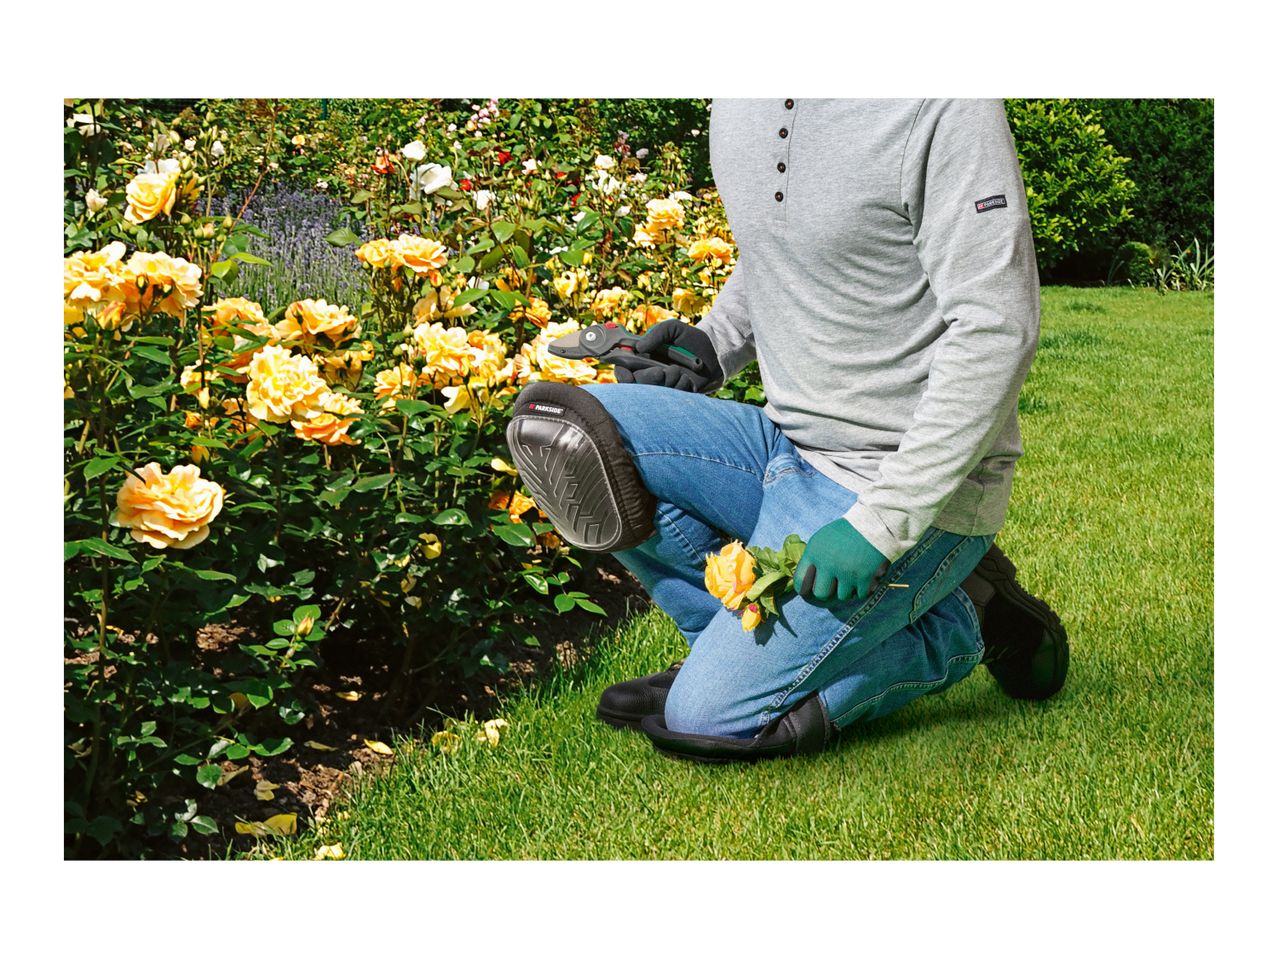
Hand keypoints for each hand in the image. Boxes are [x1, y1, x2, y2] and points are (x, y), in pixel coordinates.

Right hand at [609, 319, 723, 392]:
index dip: (622, 374)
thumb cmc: (689, 338)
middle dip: (649, 379)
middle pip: (637, 384)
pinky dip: (680, 387)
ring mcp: (663, 385)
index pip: (623, 369)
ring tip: (679, 371)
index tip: (628, 375)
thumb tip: (639, 347)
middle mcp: (650, 373)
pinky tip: (688, 379)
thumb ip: (656, 334)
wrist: (713, 352)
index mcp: (643, 358)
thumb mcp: (673, 328)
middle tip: (661, 372)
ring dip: (668, 381)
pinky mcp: (676, 394)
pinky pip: (673, 396)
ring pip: (655, 392)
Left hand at [793, 518, 889, 602]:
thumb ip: (812, 559)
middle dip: (828, 592)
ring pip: (842, 596)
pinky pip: (860, 595)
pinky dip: (862, 589)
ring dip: (847, 590)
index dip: (805, 589)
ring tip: (852, 578)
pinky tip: (863, 578)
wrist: (874, 523)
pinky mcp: (865, 577)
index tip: (811, 589)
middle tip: (834, 586)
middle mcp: (829, 564)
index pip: (800, 582)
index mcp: (815, 553)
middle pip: (821, 594)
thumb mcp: (821, 539)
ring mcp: (847, 572)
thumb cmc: (845, 532)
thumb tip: (807, 582)